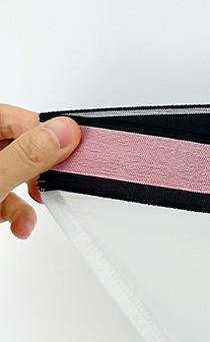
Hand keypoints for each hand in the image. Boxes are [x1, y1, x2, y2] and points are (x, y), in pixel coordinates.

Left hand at [1, 104, 80, 238]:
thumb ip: (28, 155)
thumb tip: (63, 132)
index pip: (10, 116)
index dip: (42, 128)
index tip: (71, 141)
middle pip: (18, 147)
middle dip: (40, 168)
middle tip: (56, 175)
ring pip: (15, 175)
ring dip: (32, 196)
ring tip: (37, 203)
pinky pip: (7, 199)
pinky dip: (18, 214)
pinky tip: (21, 224)